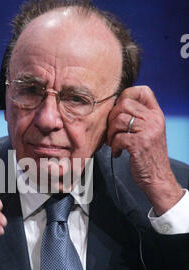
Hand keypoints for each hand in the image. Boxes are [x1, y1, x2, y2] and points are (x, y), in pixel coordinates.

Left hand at [106, 85, 182, 214]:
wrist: (157, 178)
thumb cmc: (148, 155)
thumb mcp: (149, 132)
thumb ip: (138, 118)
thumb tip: (115, 107)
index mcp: (156, 114)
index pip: (142, 91)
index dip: (126, 96)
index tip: (118, 111)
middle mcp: (154, 120)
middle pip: (124, 104)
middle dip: (112, 118)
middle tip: (112, 132)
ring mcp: (148, 131)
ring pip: (119, 120)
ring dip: (111, 133)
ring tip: (113, 143)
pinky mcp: (139, 144)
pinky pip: (118, 138)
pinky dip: (114, 147)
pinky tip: (117, 153)